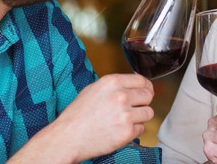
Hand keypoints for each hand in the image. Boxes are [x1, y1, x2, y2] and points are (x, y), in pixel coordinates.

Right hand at [7, 74, 153, 163]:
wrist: (68, 137)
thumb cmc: (77, 114)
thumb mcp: (93, 89)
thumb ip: (114, 85)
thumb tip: (132, 85)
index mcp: (112, 82)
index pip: (142, 80)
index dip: (145, 86)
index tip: (145, 91)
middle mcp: (121, 96)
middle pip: (148, 95)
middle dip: (144, 101)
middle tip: (135, 106)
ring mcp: (125, 115)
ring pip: (149, 112)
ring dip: (140, 116)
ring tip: (126, 119)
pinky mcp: (127, 133)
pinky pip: (141, 128)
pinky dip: (134, 130)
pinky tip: (120, 129)